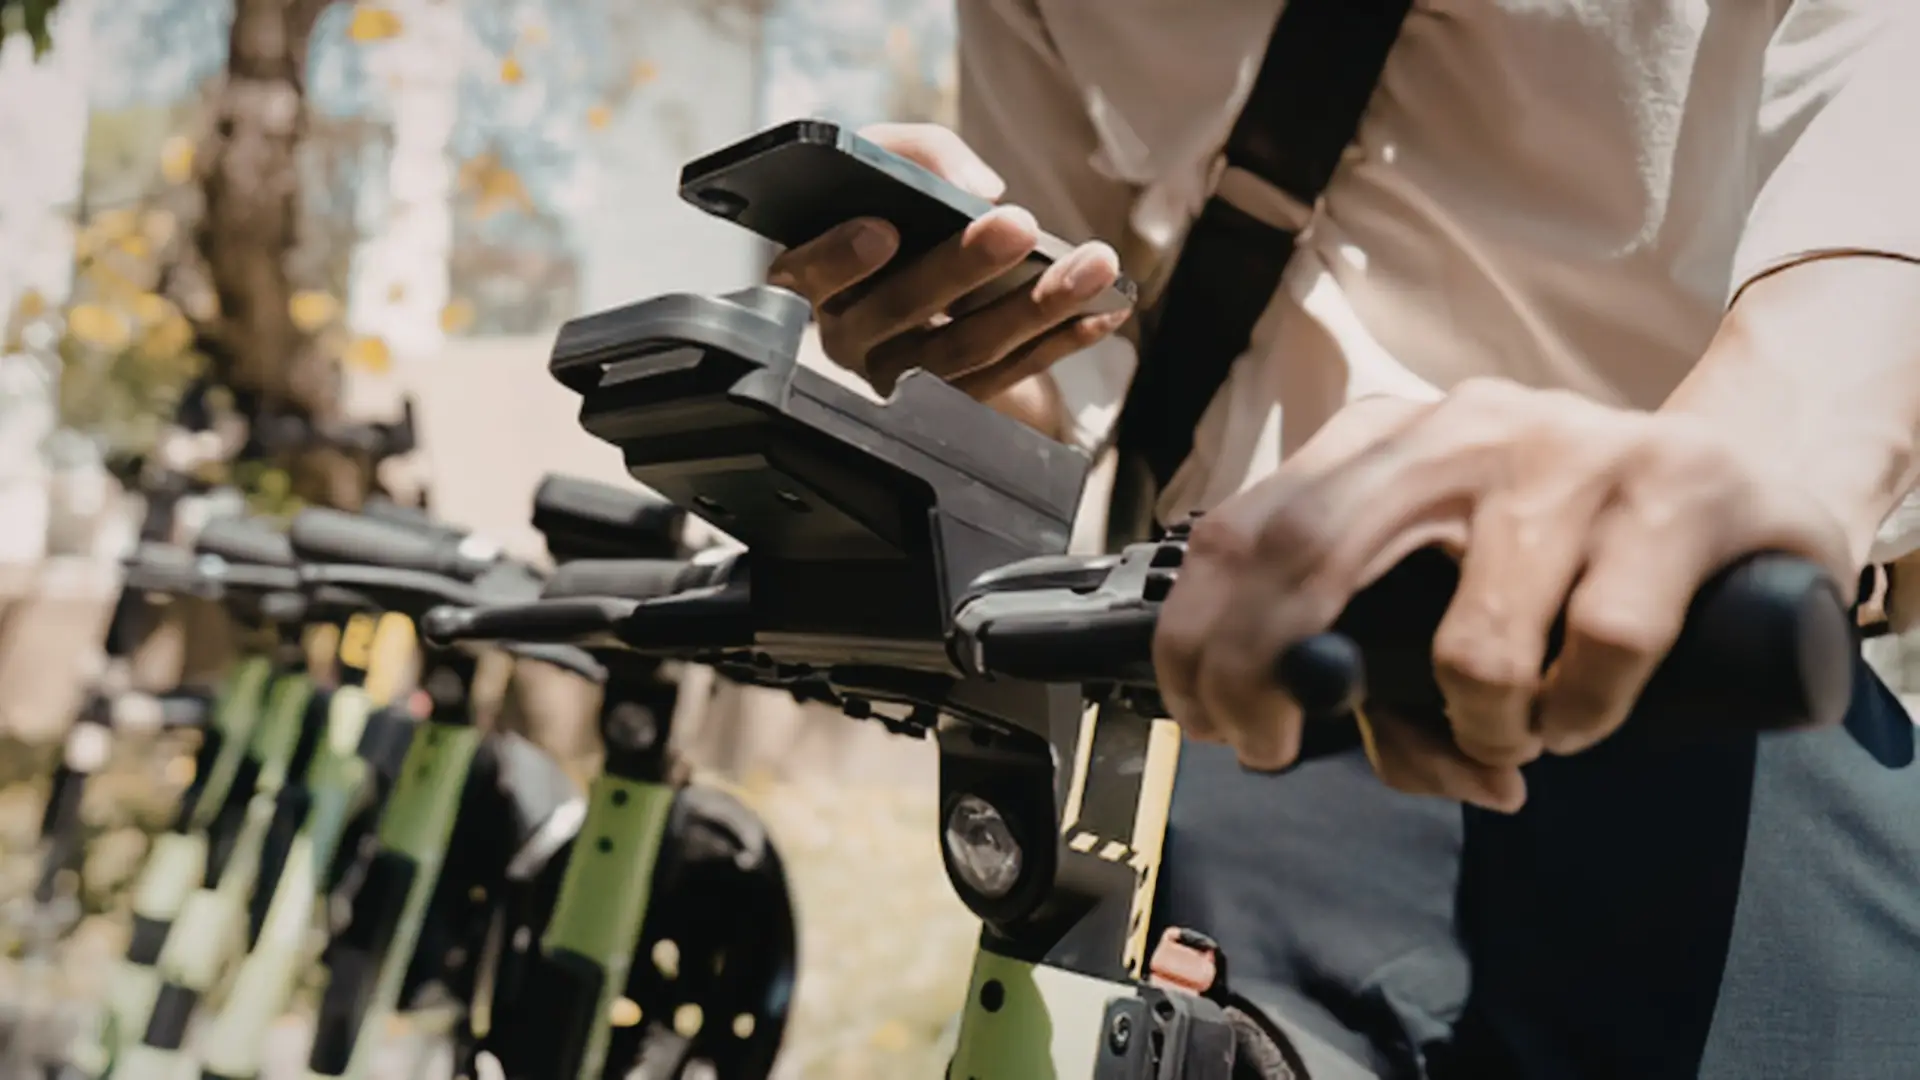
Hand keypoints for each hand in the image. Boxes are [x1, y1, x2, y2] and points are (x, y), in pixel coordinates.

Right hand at [765, 123, 1131, 418]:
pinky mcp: (952, 401)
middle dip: (965, 266)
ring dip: (1035, 306)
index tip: (884, 229)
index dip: (838, 258)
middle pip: (901, 310)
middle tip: (1020, 224)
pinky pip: (1007, 377)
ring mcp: (900, 379)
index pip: (803, 278)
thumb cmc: (887, 200)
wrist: (909, 259)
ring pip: (964, 351)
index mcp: (810, 279)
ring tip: (1094, 265)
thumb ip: (917, 154)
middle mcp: (849, 337)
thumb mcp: (886, 158)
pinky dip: (1060, 342)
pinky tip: (1103, 311)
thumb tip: (980, 190)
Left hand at [1152, 379, 1852, 810]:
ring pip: (1469, 643)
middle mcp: (1460, 427)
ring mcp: (1568, 450)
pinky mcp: (1676, 489)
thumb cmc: (1568, 558)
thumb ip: (1385, 670)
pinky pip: (1598, 649)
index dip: (1199, 638)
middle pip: (1305, 550)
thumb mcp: (1449, 591)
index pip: (1244, 527)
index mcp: (1386, 440)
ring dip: (1476, 728)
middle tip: (1274, 748)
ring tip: (1514, 731)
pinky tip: (1589, 709)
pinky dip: (1582, 715)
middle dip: (1263, 674)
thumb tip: (1382, 758)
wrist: (1747, 484)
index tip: (1205, 721)